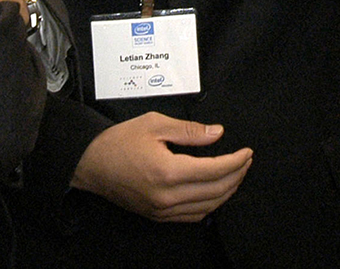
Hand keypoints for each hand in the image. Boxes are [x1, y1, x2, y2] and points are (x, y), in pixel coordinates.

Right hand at [70, 112, 252, 222]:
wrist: (92, 163)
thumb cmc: (120, 141)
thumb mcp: (155, 124)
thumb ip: (190, 130)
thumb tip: (217, 133)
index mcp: (168, 171)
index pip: (214, 171)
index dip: (236, 162)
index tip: (247, 152)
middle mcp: (167, 196)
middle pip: (216, 191)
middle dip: (236, 176)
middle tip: (246, 161)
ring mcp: (162, 210)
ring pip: (207, 207)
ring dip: (226, 192)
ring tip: (236, 174)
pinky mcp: (157, 216)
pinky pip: (192, 216)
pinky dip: (209, 205)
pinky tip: (215, 192)